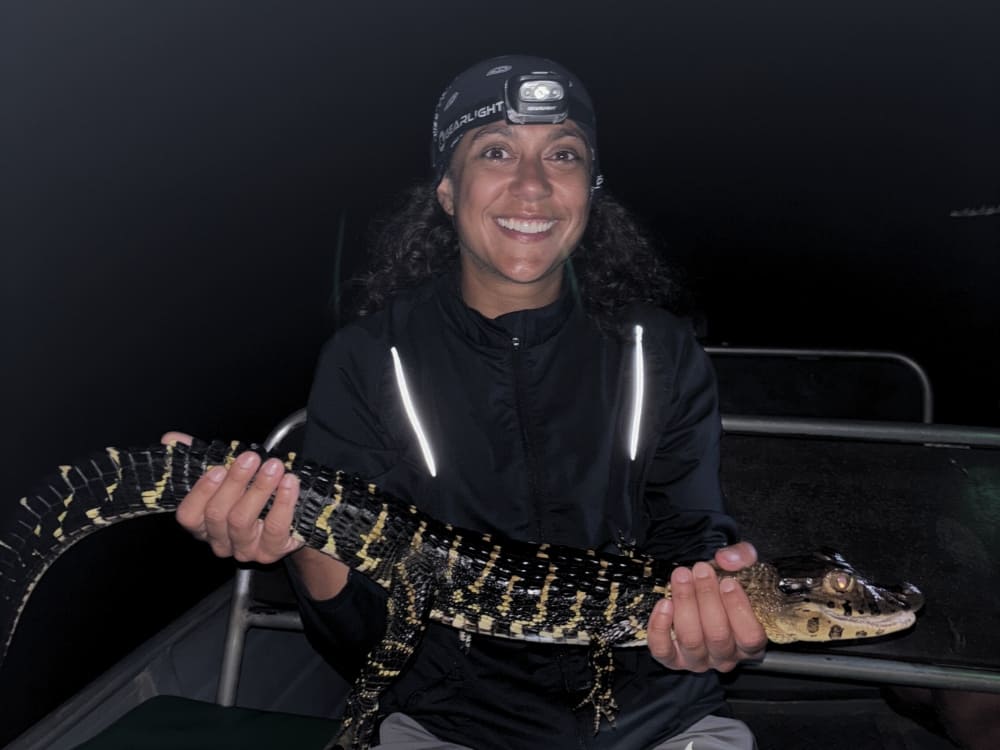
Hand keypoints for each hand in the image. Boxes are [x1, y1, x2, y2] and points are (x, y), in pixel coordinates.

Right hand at [164, 431, 303, 563]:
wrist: (293, 515)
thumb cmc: (251, 493)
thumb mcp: (225, 474)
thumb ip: (198, 457)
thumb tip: (171, 439)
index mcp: (203, 524)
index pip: (188, 516)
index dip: (200, 492)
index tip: (217, 468)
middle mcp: (220, 540)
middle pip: (217, 514)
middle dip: (235, 482)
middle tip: (251, 458)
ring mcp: (245, 549)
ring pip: (243, 520)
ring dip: (259, 488)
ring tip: (274, 466)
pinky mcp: (272, 551)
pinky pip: (275, 528)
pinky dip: (283, 502)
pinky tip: (289, 483)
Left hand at [646, 541, 766, 672]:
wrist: (704, 589)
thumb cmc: (727, 583)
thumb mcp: (743, 565)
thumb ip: (743, 556)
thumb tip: (726, 560)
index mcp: (751, 642)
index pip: (750, 636)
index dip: (738, 609)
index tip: (728, 581)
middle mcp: (726, 656)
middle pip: (717, 635)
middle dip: (707, 598)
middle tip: (700, 570)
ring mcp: (699, 660)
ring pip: (691, 639)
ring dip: (685, 603)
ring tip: (681, 576)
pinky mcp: (673, 658)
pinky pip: (663, 649)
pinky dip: (660, 627)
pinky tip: (664, 603)